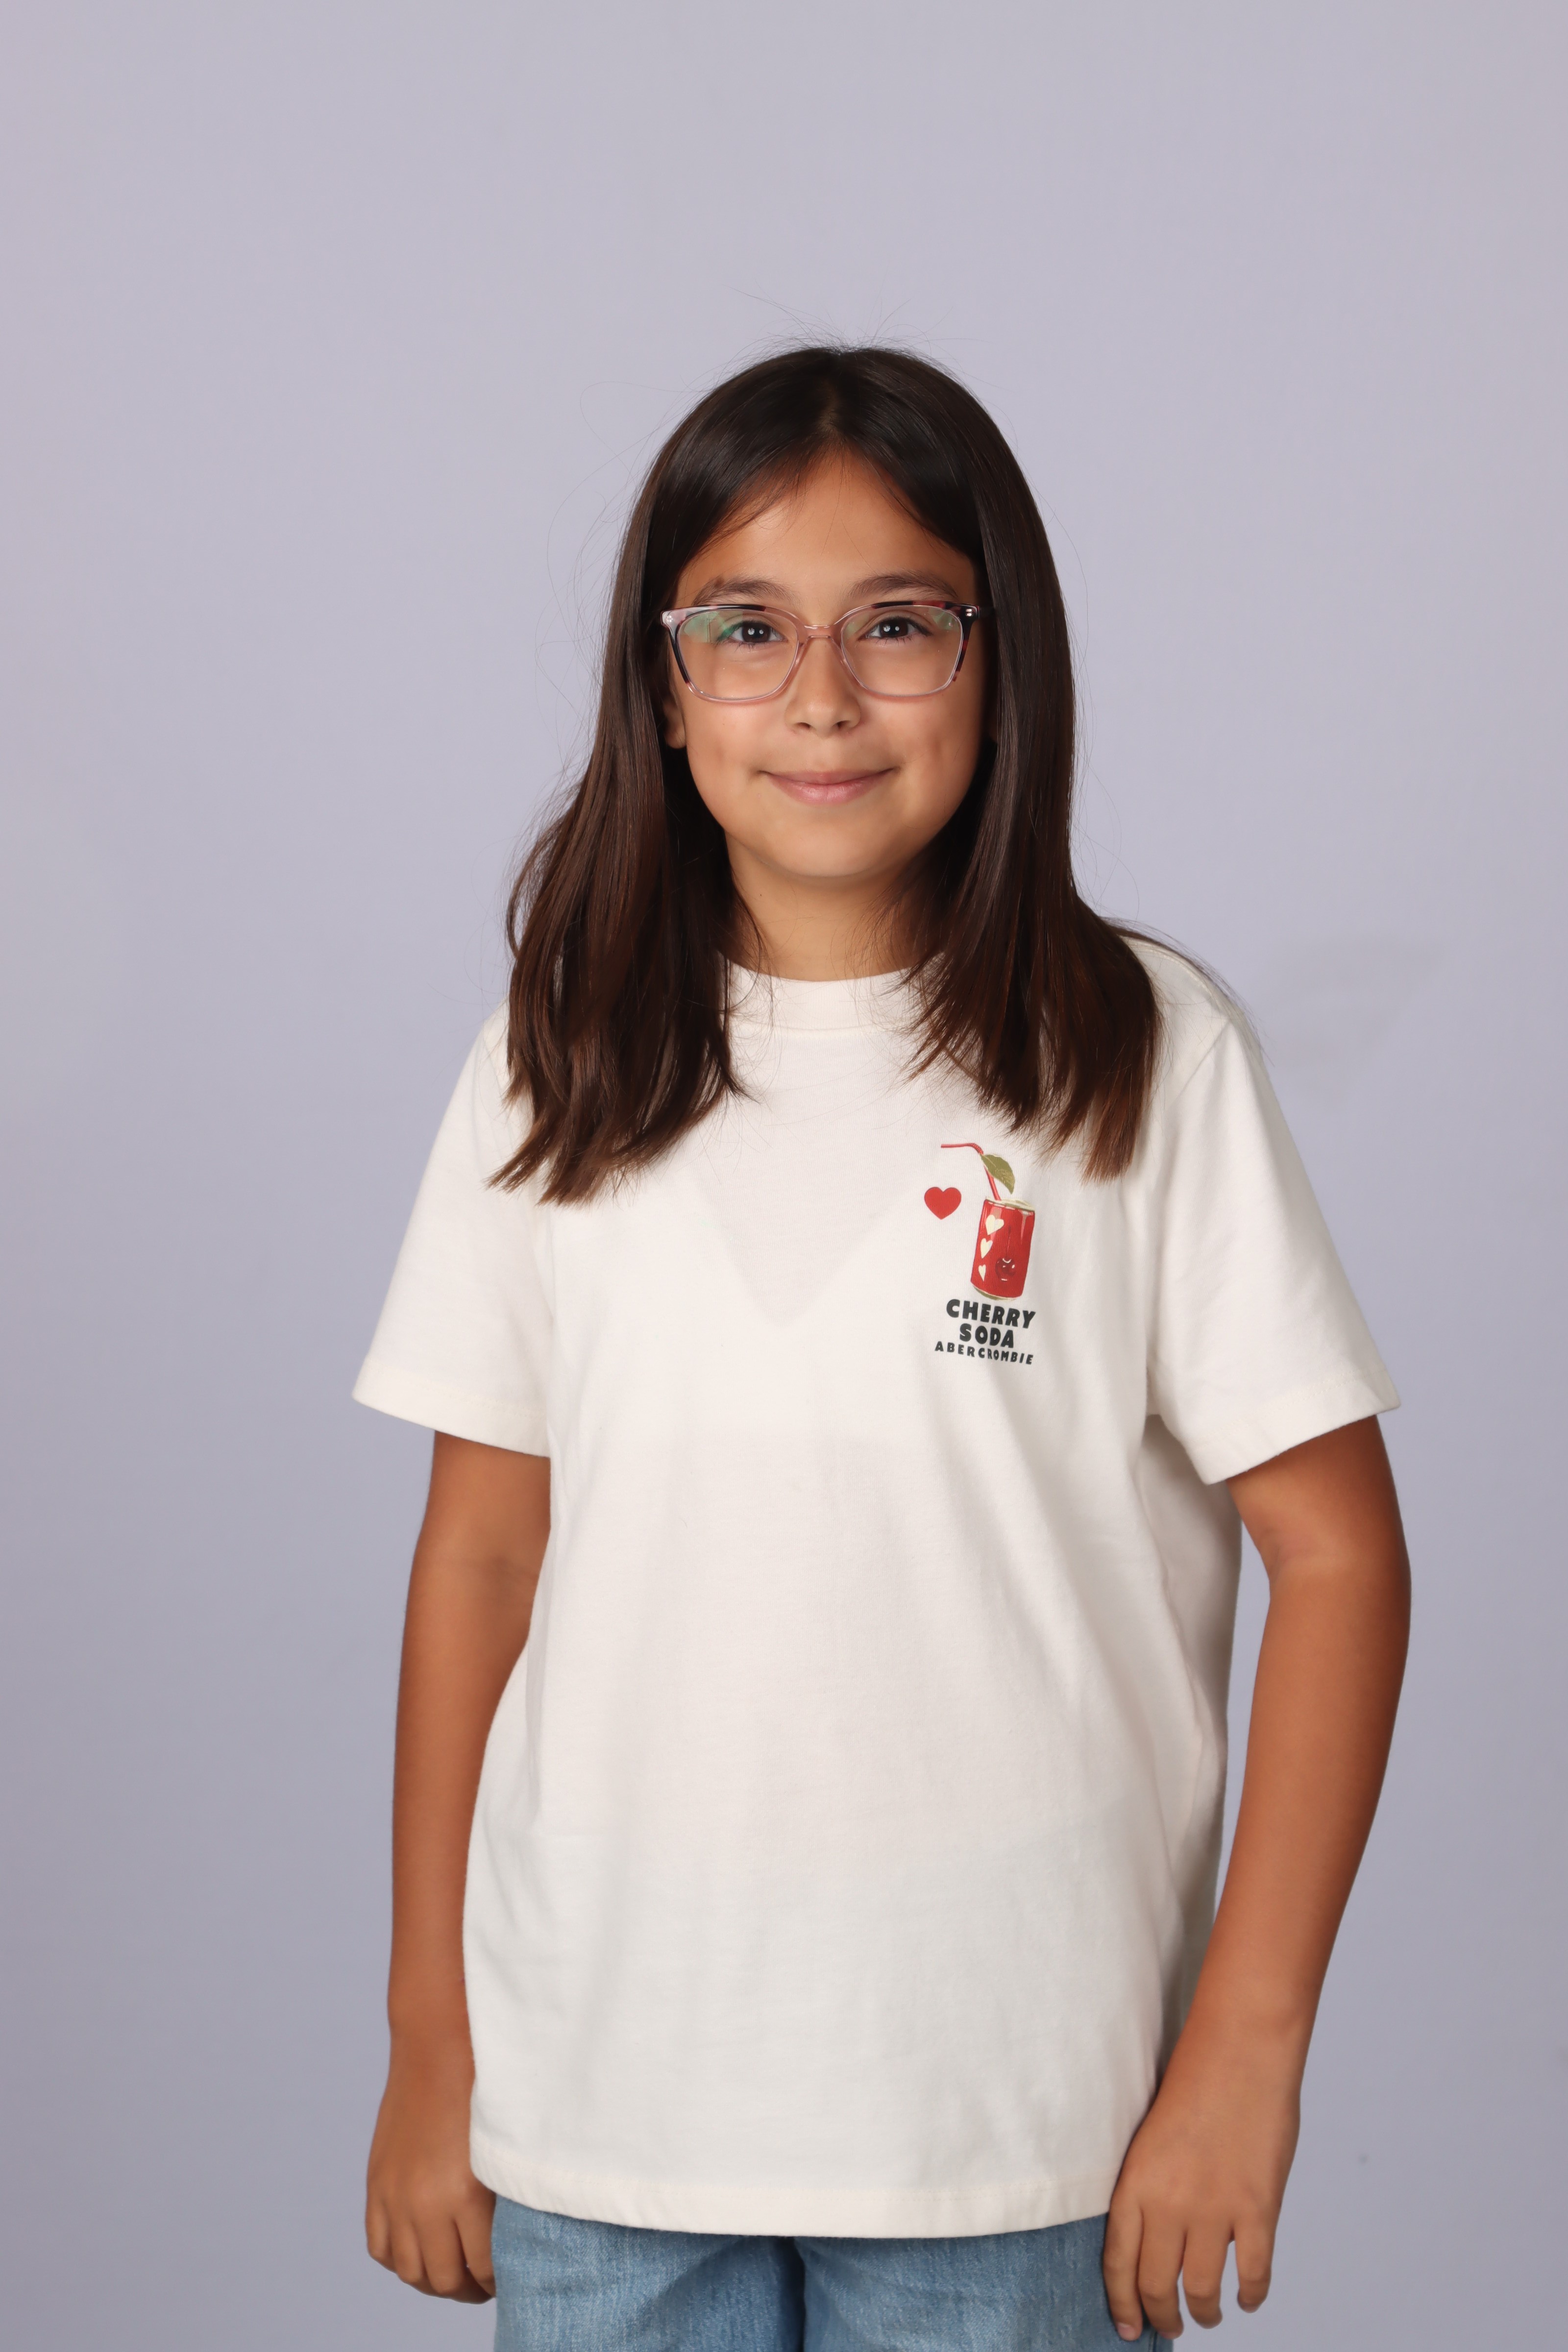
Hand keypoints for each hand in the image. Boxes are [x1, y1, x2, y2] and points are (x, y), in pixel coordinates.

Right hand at [366, 2032, 495, 2301]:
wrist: (437, 2046)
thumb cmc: (486, 2088)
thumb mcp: (503, 2148)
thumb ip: (504, 2198)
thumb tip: (514, 2243)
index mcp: (465, 2194)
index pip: (484, 2268)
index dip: (501, 2281)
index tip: (512, 2277)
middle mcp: (425, 2203)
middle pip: (445, 2279)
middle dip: (470, 2289)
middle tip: (486, 2283)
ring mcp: (395, 2196)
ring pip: (411, 2272)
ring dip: (434, 2281)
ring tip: (455, 2274)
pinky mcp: (376, 2185)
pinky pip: (381, 2247)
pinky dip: (400, 2260)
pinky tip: (422, 2252)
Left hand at [1102, 2016, 1301, 2337]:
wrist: (1239, 2049)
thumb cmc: (1195, 2082)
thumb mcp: (1152, 2139)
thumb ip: (1152, 2188)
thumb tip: (1158, 2236)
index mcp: (1136, 2183)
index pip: (1118, 2263)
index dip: (1123, 2303)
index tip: (1127, 2328)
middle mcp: (1169, 2204)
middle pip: (1157, 2285)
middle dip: (1162, 2316)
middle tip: (1169, 2327)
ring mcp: (1215, 2210)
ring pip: (1202, 2290)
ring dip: (1204, 2312)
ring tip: (1208, 2315)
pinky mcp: (1258, 2210)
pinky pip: (1253, 2273)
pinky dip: (1251, 2295)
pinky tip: (1248, 2298)